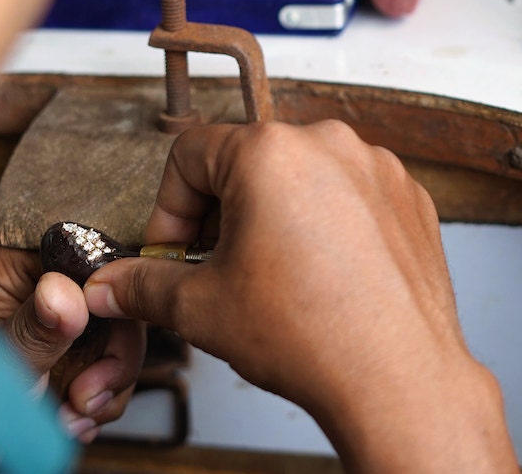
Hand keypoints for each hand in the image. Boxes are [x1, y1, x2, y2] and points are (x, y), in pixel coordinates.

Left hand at [0, 236, 144, 442]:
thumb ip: (33, 330)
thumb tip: (66, 290)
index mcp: (3, 263)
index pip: (78, 248)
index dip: (104, 287)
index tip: (107, 329)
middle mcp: (36, 280)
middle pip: (111, 290)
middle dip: (112, 351)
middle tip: (88, 394)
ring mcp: (59, 313)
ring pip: (123, 327)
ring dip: (110, 381)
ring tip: (78, 414)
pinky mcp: (76, 345)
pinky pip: (117, 357)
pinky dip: (107, 394)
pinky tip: (78, 416)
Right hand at [83, 120, 517, 471]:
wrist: (394, 376)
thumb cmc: (312, 336)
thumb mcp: (201, 307)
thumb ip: (145, 285)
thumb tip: (113, 285)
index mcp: (269, 152)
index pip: (190, 154)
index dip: (169, 209)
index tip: (173, 250)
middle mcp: (328, 144)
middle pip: (248, 162)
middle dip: (223, 213)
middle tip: (218, 267)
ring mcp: (376, 167)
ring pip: (303, 177)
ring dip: (277, 216)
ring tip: (274, 275)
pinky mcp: (408, 196)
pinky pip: (351, 195)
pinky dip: (329, 224)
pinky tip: (322, 275)